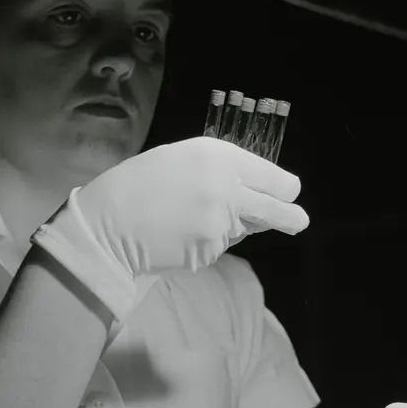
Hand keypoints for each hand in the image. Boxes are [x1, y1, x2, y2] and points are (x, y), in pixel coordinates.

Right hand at [31, 136, 308, 320]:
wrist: (107, 223)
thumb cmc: (139, 183)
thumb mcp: (183, 159)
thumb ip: (222, 170)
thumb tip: (255, 190)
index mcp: (220, 156)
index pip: (276, 179)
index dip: (284, 189)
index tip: (289, 194)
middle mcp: (227, 188)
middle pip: (279, 209)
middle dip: (290, 217)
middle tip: (298, 220)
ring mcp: (220, 224)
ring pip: (244, 229)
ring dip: (232, 226)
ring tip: (190, 217)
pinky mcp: (209, 251)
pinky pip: (220, 246)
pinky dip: (208, 242)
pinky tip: (181, 233)